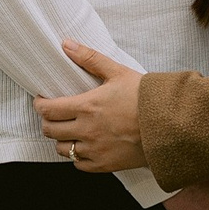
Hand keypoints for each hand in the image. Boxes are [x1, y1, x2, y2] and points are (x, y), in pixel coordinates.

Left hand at [35, 41, 147, 171]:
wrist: (168, 123)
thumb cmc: (144, 96)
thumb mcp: (118, 72)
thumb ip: (90, 58)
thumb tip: (66, 44)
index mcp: (87, 107)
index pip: (48, 110)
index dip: (40, 105)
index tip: (42, 100)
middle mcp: (86, 131)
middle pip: (50, 131)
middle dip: (47, 121)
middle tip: (54, 115)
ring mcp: (94, 150)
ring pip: (62, 150)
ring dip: (61, 140)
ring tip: (69, 131)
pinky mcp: (104, 165)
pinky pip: (78, 165)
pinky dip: (76, 156)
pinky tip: (85, 146)